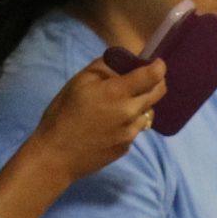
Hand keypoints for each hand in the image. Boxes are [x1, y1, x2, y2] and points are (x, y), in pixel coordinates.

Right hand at [36, 57, 167, 180]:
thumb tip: (122, 61)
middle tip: (146, 79)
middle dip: (157, 82)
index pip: (153, 76)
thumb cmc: (63, 114)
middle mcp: (131, 113)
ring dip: (142, 104)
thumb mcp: (79, 82)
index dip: (159, 66)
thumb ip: (104, 67)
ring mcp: (131, 133)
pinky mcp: (127, 147)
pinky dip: (130, 122)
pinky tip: (111, 124)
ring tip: (122, 104)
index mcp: (118, 93)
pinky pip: (136, 129)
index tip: (157, 63)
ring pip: (149, 112)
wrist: (57, 155)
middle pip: (159, 93)